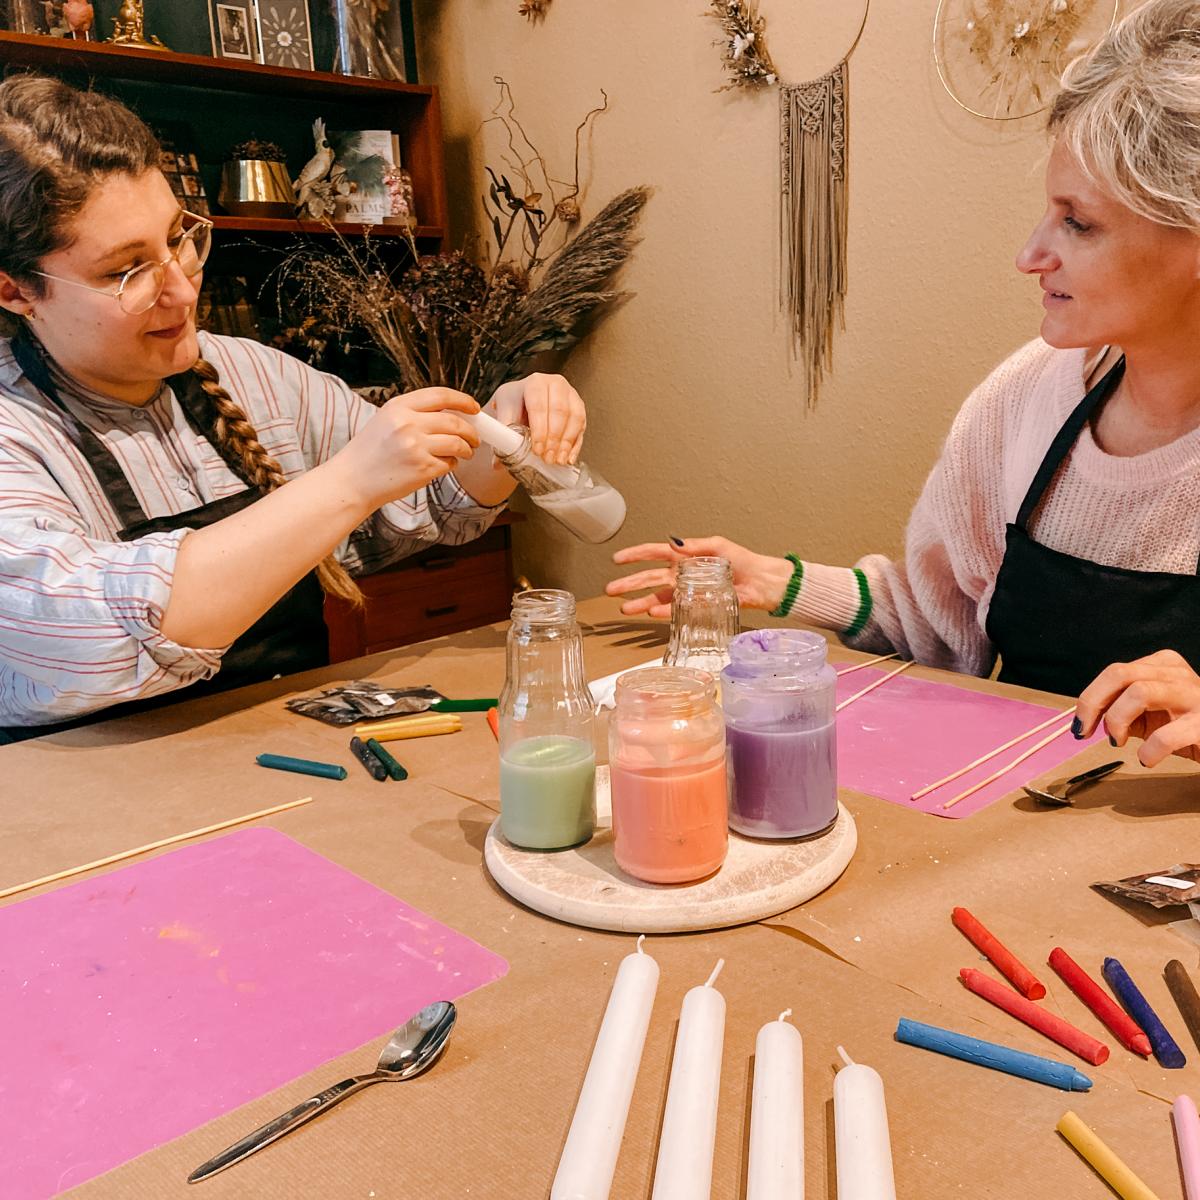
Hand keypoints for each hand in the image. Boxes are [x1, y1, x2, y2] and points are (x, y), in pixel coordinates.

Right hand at [337, 387, 480, 510]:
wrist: (352, 481)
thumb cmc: (368, 453)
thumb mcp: (385, 421)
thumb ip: (413, 414)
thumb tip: (451, 413)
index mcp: (398, 407)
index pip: (440, 395)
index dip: (463, 400)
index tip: (474, 407)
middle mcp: (407, 423)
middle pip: (454, 421)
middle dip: (471, 431)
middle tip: (474, 438)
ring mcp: (415, 447)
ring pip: (457, 443)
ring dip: (466, 449)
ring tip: (465, 452)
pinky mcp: (422, 468)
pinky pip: (449, 463)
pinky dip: (451, 464)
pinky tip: (444, 465)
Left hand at [486, 373, 585, 464]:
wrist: (524, 400)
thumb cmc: (515, 404)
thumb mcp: (504, 414)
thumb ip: (502, 435)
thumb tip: (497, 462)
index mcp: (534, 382)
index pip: (539, 405)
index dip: (539, 429)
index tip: (536, 449)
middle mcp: (555, 384)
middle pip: (560, 411)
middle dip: (554, 438)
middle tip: (547, 457)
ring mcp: (570, 394)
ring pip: (575, 418)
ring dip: (566, 443)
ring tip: (557, 460)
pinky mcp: (579, 407)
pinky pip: (582, 426)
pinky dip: (575, 444)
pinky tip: (567, 457)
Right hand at [606, 536, 793, 617]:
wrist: (762, 583)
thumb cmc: (743, 561)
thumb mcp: (718, 545)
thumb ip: (694, 546)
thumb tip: (672, 542)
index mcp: (684, 556)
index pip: (653, 554)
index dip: (634, 556)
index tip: (616, 559)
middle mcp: (682, 575)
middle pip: (648, 578)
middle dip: (629, 584)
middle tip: (610, 590)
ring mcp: (687, 592)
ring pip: (657, 597)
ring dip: (640, 603)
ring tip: (624, 609)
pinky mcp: (697, 606)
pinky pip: (676, 610)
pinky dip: (663, 612)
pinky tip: (650, 613)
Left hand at [1075, 649, 1199, 766]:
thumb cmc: (1188, 730)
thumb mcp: (1151, 716)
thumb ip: (1121, 711)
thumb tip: (1085, 718)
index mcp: (1163, 666)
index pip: (1114, 673)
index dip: (1089, 698)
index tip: (1079, 726)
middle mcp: (1179, 675)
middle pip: (1120, 673)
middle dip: (1093, 703)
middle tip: (1086, 731)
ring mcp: (1195, 697)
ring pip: (1139, 692)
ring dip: (1117, 720)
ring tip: (1118, 742)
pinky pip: (1167, 733)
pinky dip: (1148, 750)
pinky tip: (1147, 759)